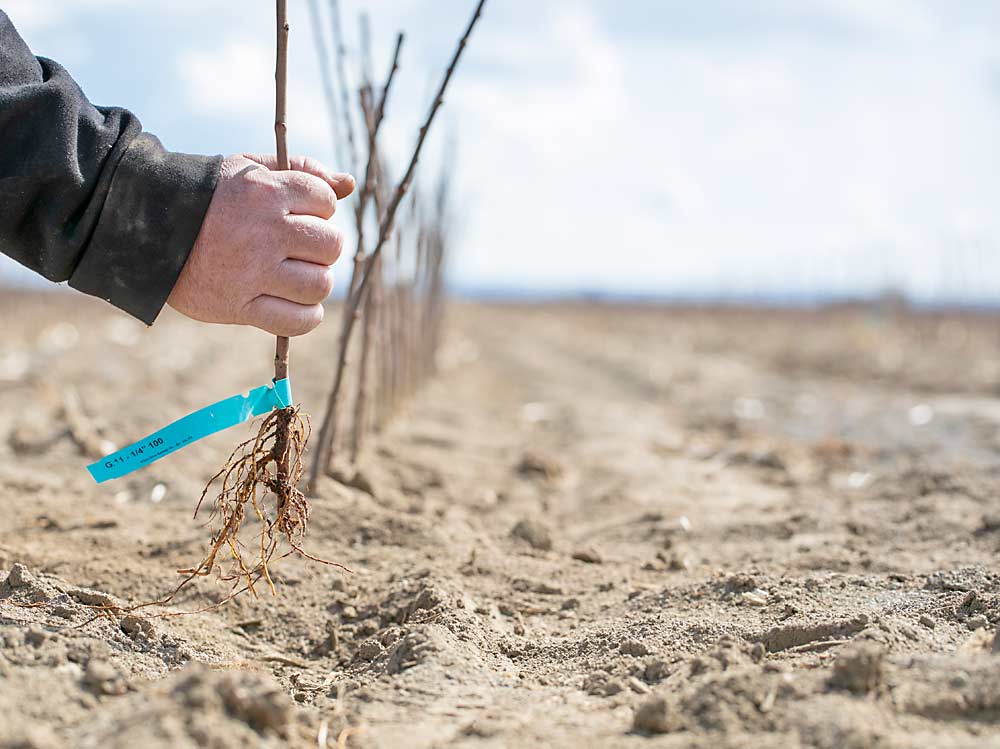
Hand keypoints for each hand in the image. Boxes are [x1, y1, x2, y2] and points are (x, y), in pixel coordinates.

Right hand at [167, 153, 354, 336]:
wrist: (146, 228)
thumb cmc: (209, 197)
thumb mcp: (250, 169)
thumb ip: (301, 170)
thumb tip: (348, 183)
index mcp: (265, 192)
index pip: (326, 201)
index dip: (320, 209)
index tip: (300, 214)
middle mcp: (263, 232)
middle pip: (330, 245)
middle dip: (322, 247)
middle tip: (300, 248)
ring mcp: (252, 272)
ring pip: (320, 285)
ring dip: (315, 282)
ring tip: (295, 274)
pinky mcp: (239, 306)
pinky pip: (298, 320)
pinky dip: (306, 315)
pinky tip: (295, 302)